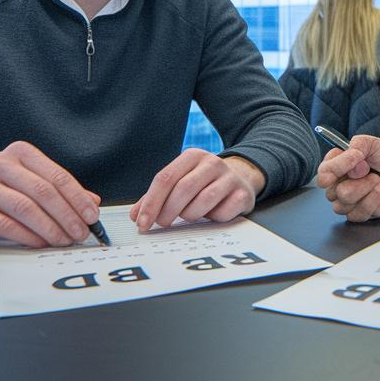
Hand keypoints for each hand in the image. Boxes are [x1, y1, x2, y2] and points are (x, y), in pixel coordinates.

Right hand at [0, 140, 101, 247]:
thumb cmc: (2, 193)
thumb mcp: (32, 186)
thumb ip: (61, 192)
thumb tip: (92, 202)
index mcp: (20, 152)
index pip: (56, 175)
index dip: (77, 198)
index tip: (92, 217)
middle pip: (42, 191)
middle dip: (66, 216)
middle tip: (80, 233)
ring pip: (24, 207)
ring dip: (49, 228)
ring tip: (63, 241)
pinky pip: (3, 223)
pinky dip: (26, 235)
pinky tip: (40, 243)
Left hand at [129, 150, 263, 231]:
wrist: (241, 178)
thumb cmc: (204, 183)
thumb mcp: (181, 182)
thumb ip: (157, 197)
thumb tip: (136, 215)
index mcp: (192, 156)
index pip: (165, 178)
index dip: (151, 202)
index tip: (142, 223)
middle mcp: (212, 163)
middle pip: (183, 189)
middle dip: (167, 211)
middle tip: (162, 223)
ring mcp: (230, 177)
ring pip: (203, 201)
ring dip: (190, 215)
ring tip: (188, 216)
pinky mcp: (243, 194)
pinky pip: (222, 213)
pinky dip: (212, 219)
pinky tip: (212, 215)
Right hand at [316, 135, 379, 221]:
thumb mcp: (372, 143)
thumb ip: (358, 144)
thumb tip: (351, 156)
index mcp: (335, 166)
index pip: (324, 172)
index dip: (338, 167)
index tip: (357, 158)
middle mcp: (337, 185)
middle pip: (334, 191)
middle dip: (357, 180)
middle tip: (371, 170)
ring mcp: (346, 201)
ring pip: (345, 203)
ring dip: (365, 190)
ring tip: (378, 180)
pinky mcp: (358, 214)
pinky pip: (357, 214)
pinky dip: (372, 202)